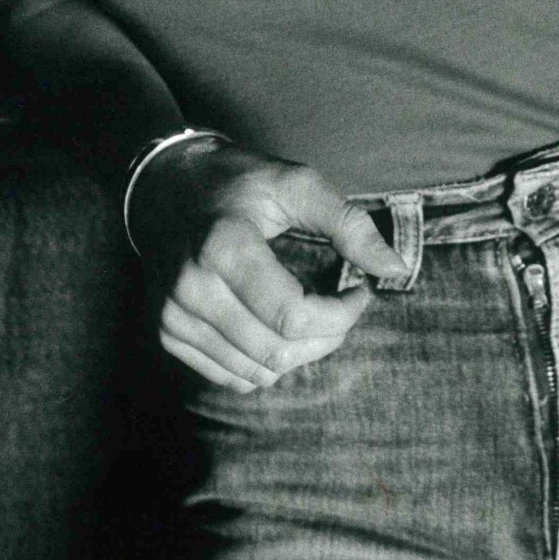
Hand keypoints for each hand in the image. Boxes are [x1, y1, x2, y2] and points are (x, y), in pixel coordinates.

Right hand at [127, 139, 403, 393]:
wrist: (163, 187)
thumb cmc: (236, 182)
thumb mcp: (295, 183)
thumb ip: (349, 224)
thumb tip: (395, 269)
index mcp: (223, 247)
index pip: (293, 317)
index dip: (341, 315)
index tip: (359, 291)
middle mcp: (191, 289)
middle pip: (278, 353)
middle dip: (326, 338)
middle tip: (340, 307)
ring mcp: (173, 316)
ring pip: (258, 373)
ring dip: (298, 353)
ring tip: (307, 312)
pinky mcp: (166, 333)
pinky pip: (231, 377)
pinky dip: (264, 362)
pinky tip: (272, 324)